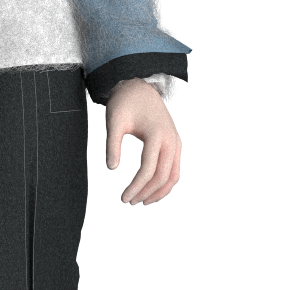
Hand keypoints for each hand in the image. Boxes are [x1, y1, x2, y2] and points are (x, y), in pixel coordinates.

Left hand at [105, 78, 182, 205]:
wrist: (140, 88)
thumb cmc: (125, 103)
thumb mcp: (114, 122)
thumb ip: (112, 145)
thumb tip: (111, 168)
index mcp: (157, 135)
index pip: (148, 170)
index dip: (135, 187)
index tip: (123, 198)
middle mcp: (171, 140)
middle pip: (162, 176)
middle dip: (146, 192)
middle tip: (129, 202)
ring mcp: (176, 142)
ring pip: (173, 176)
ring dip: (159, 192)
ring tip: (142, 201)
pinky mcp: (176, 144)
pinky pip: (175, 169)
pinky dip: (166, 183)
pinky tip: (153, 190)